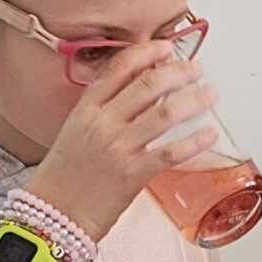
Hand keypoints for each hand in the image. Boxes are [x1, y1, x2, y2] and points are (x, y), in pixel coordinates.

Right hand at [20, 42, 217, 240]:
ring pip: (164, 113)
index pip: (119, 68)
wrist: (51, 215)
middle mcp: (102, 123)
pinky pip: (170, 152)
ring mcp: (118, 147)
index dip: (146, 53)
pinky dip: (194, 142)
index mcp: (86, 109)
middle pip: (147, 85)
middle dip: (178, 72)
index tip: (166, 47)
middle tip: (195, 69)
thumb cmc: (63, 177)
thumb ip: (104, 112)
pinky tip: (209, 135)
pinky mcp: (132, 174)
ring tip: (209, 94)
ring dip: (193, 100)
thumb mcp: (76, 132)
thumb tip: (139, 96)